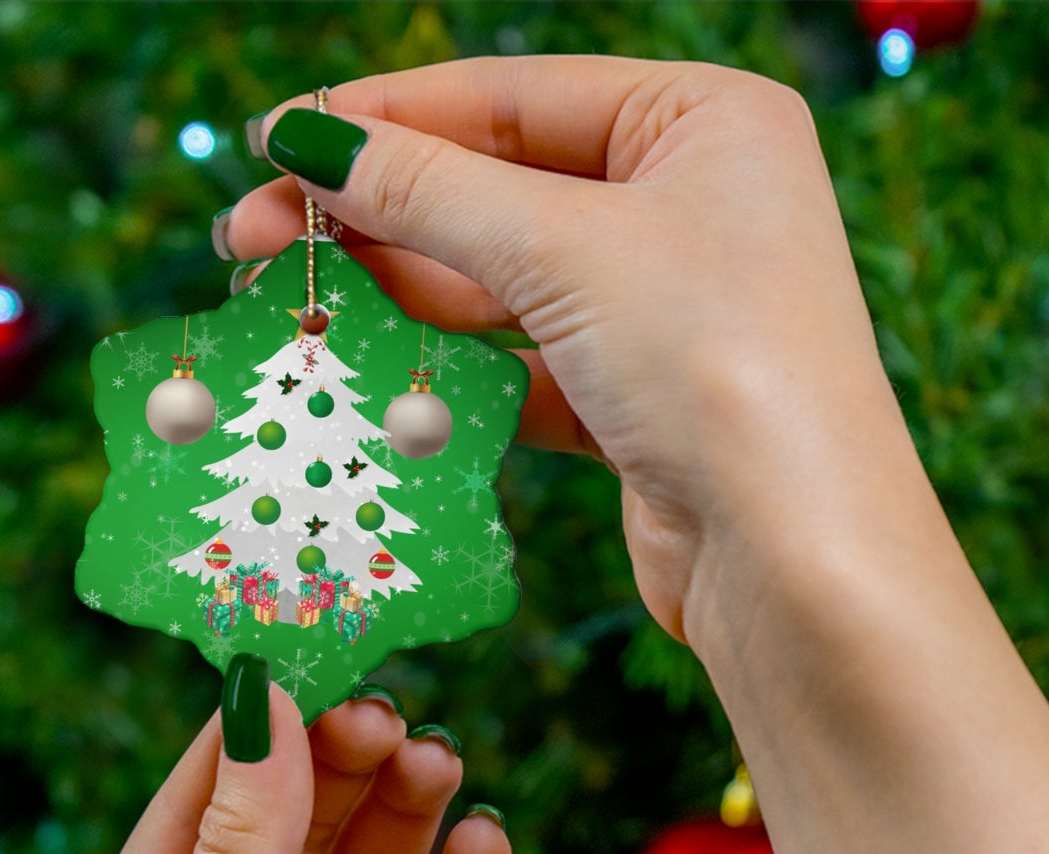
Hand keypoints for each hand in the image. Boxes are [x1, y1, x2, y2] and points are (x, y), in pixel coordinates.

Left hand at [54, 683, 508, 853]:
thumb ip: (242, 850)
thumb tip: (263, 701)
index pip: (200, 809)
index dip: (254, 731)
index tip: (311, 650)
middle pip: (296, 836)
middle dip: (341, 769)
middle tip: (394, 711)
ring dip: (406, 819)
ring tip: (442, 760)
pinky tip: (486, 844)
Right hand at [224, 56, 905, 642]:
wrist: (795, 561)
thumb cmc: (716, 366)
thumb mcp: (566, 251)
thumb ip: (431, 192)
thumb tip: (308, 142)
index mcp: (704, 121)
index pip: (512, 97)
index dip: (384, 118)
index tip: (274, 141)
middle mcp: (692, 205)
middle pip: (499, 189)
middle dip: (376, 213)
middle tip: (252, 236)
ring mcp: (665, 308)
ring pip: (504, 283)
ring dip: (401, 294)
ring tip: (294, 299)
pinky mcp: (638, 402)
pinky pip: (524, 364)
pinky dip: (452, 372)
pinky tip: (372, 372)